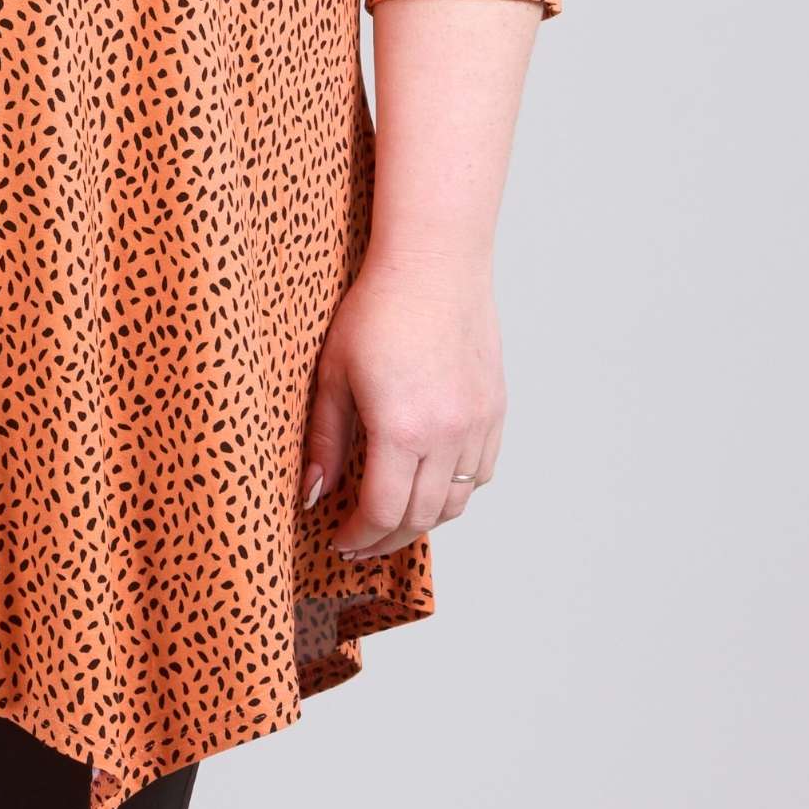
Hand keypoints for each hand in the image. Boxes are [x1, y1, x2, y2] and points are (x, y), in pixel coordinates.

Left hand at [300, 248, 504, 559]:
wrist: (434, 264)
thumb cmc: (375, 311)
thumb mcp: (333, 377)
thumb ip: (325, 444)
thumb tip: (313, 497)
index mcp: (401, 429)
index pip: (383, 512)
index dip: (359, 537)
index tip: (340, 542)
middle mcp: (447, 434)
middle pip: (421, 517)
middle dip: (386, 539)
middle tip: (360, 544)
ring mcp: (478, 423)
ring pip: (456, 501)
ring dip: (422, 520)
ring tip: (393, 520)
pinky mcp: (495, 410)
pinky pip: (480, 472)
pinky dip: (455, 490)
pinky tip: (429, 484)